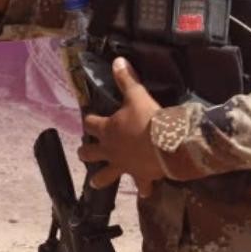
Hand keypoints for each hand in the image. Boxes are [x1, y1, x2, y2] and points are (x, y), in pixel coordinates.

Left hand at [77, 57, 166, 195]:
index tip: (88, 118)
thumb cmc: (148, 119)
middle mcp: (110, 150)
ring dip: (100, 179)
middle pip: (90, 153)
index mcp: (107, 130)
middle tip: (83, 152)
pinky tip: (144, 192)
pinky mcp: (140, 176)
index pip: (90, 124)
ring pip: (105, 176)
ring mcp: (123, 165)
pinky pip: (140, 185)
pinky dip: (143, 188)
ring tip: (95, 182)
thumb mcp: (136, 95)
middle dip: (86, 152)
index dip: (88, 120)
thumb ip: (126, 79)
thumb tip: (117, 60)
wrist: (167, 145)